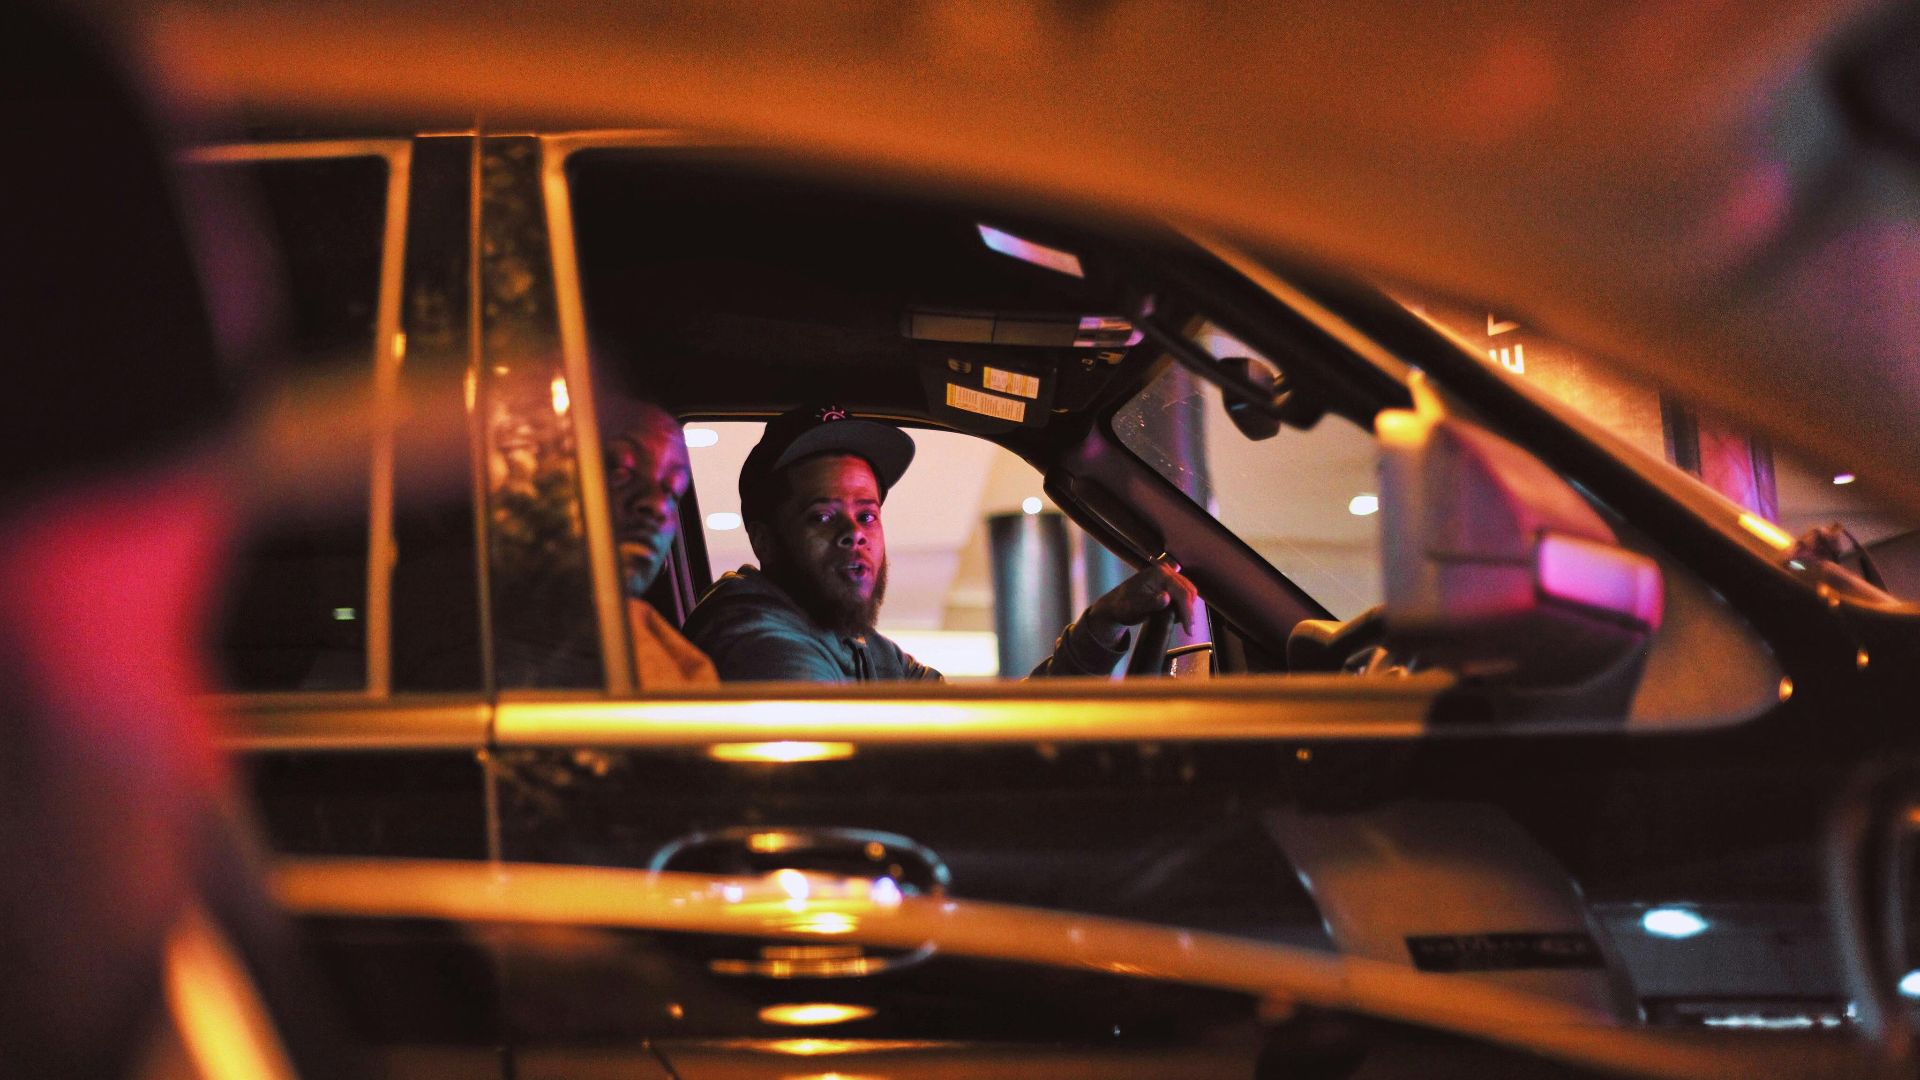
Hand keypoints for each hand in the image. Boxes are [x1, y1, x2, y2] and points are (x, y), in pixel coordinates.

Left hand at [1083, 556, 1197, 647]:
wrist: (1115, 606)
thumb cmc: (1122, 607)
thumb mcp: (1134, 608)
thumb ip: (1150, 603)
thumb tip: (1166, 597)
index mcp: (1159, 574)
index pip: (1181, 592)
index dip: (1188, 611)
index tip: (1189, 630)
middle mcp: (1166, 571)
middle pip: (1189, 591)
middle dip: (1189, 611)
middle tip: (1187, 630)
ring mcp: (1168, 576)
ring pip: (1188, 593)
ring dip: (1187, 609)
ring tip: (1180, 624)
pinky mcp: (1169, 584)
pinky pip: (1183, 595)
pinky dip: (1183, 606)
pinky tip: (1176, 616)